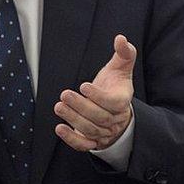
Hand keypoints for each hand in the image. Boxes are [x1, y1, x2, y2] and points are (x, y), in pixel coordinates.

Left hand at [54, 35, 135, 150]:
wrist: (116, 110)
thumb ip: (124, 53)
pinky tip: (59, 128)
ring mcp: (104, 132)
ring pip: (90, 129)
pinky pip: (84, 145)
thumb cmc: (115, 86)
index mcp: (122, 101)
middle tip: (64, 94)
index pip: (114, 102)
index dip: (99, 96)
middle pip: (99, 117)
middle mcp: (114, 119)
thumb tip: (120, 38)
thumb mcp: (121, 69)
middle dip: (80, 106)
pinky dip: (71, 139)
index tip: (83, 85)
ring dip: (73, 118)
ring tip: (59, 106)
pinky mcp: (93, 141)